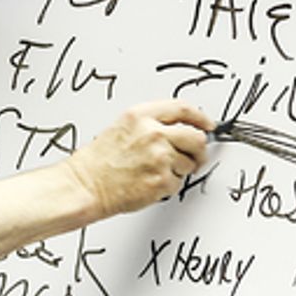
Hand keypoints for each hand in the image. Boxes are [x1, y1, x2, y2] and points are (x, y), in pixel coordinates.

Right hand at [63, 100, 213, 215]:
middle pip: (196, 137)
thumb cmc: (100, 160)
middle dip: (199, 149)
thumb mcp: (123, 127)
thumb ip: (153, 124)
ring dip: (179, 169)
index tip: (208, 124)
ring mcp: (159, 158)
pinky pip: (179, 182)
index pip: (183, 109)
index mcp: (141, 116)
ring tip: (155, 171)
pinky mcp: (162, 181)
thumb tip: (182, 129)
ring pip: (189, 163)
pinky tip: (150, 182)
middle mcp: (153, 133)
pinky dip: (169, 185)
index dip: (200, 118)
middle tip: (195, 157)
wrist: (86, 185)